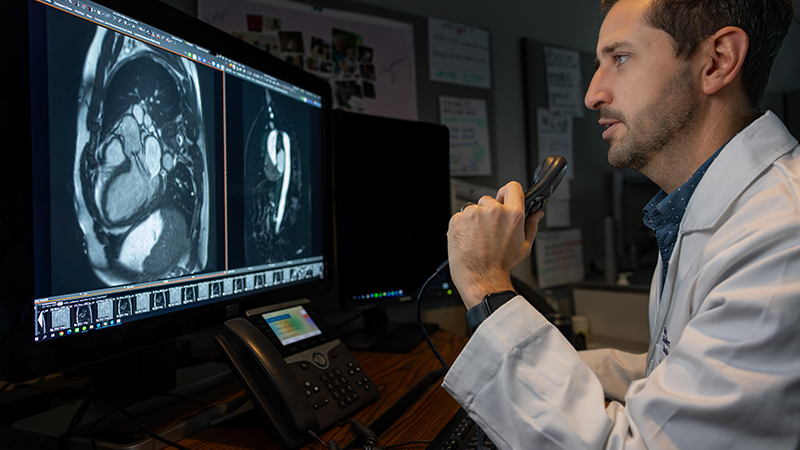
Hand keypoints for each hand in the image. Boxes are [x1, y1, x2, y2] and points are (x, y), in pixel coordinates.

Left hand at [447, 182, 543, 308]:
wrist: (481, 279)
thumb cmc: (501, 266)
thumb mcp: (524, 247)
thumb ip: (531, 226)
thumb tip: (537, 214)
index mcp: (513, 215)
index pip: (513, 187)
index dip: (508, 192)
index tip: (503, 199)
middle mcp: (493, 211)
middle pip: (489, 200)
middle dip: (488, 212)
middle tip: (489, 231)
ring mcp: (474, 214)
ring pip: (473, 209)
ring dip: (474, 220)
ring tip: (478, 239)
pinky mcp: (458, 219)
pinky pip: (460, 217)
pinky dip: (462, 226)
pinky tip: (468, 240)